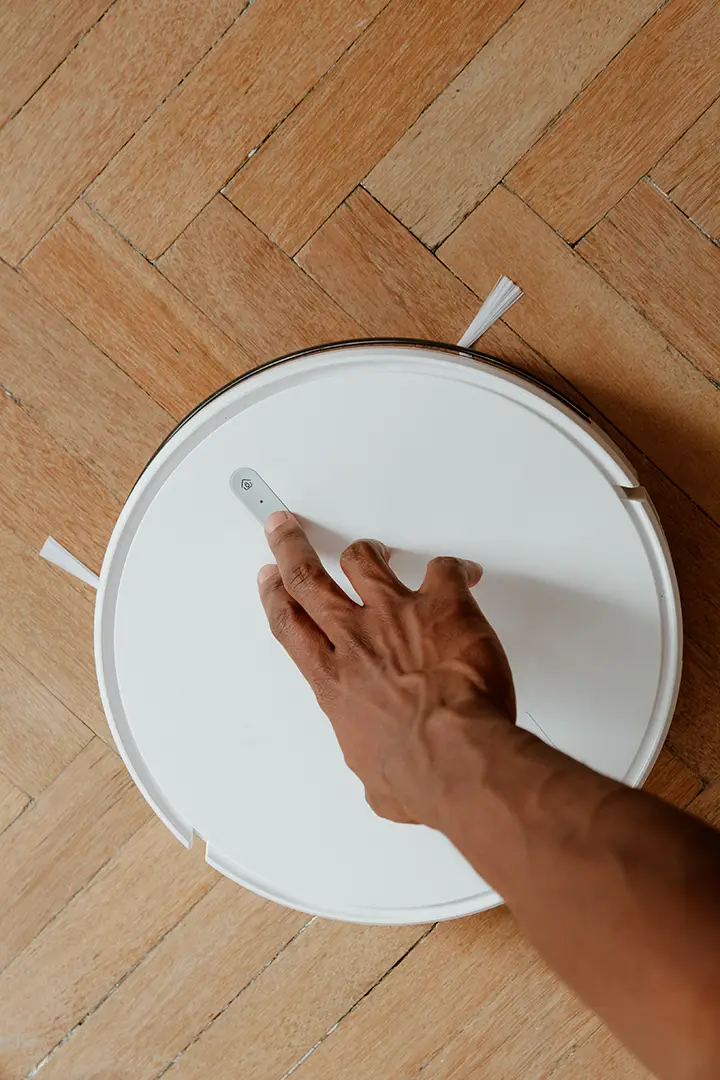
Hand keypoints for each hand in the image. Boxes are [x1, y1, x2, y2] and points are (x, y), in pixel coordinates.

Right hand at [258, 511, 514, 826]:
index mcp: (332, 680)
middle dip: (291, 548)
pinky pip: (441, 569)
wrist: (453, 758)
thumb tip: (383, 772)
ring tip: (371, 549)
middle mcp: (354, 639)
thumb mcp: (377, 779)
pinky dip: (451, 568)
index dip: (274, 597)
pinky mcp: (441, 606)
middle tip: (283, 528)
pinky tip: (462, 574)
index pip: (289, 626)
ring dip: (363, 550)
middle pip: (307, 579)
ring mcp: (395, 615)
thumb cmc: (417, 774)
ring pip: (363, 561)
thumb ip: (371, 758)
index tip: (269, 579)